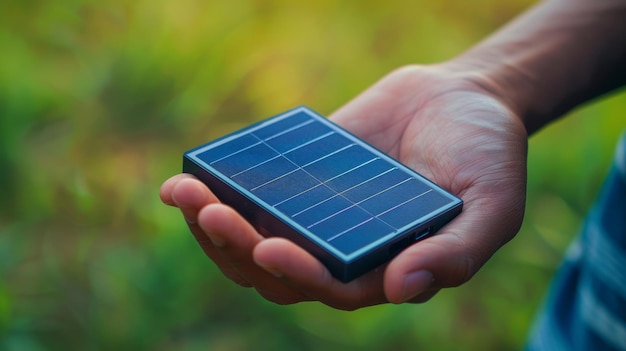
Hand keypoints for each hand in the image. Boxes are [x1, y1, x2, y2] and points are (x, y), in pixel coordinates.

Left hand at [160, 64, 527, 309]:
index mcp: (386, 267)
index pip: (332, 288)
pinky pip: (258, 192)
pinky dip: (225, 188)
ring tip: (182, 193)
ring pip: (257, 235)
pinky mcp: (304, 178)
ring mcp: (320, 213)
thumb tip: (405, 287)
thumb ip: (457, 252)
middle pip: (279, 269)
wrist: (465, 98)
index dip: (298, 274)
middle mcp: (346, 248)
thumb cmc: (488, 154)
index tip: (268, 247)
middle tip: (209, 211)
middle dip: (239, 247)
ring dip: (216, 223)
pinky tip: (192, 174)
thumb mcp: (492, 204)